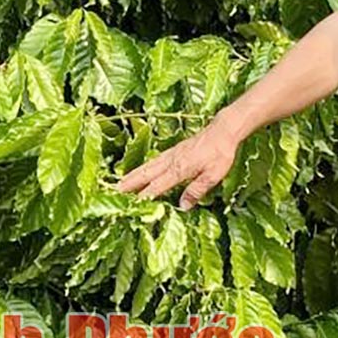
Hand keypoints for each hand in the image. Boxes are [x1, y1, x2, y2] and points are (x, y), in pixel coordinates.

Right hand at [115, 124, 239, 208]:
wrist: (223, 130)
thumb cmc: (220, 153)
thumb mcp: (213, 175)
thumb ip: (196, 190)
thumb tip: (183, 206)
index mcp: (180, 169)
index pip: (157, 185)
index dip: (144, 195)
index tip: (131, 204)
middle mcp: (172, 161)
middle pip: (146, 174)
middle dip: (130, 183)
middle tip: (114, 191)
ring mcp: (171, 154)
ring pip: (147, 166)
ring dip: (133, 174)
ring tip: (120, 182)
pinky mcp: (174, 150)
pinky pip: (154, 160)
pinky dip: (143, 166)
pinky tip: (141, 170)